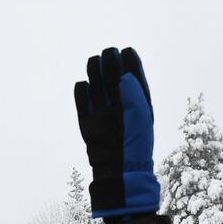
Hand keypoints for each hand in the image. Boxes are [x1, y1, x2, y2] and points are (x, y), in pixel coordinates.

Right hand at [73, 47, 158, 218]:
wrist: (118, 171)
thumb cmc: (135, 144)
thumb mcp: (140, 118)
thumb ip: (134, 94)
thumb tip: (123, 75)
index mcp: (137, 103)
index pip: (133, 76)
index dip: (130, 62)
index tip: (127, 52)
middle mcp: (119, 106)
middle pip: (112, 77)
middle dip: (110, 63)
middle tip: (109, 53)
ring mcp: (102, 113)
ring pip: (97, 85)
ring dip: (95, 72)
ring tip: (95, 62)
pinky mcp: (87, 122)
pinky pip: (82, 100)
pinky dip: (82, 91)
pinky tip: (84, 85)